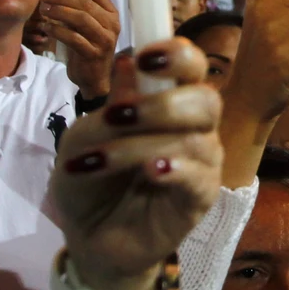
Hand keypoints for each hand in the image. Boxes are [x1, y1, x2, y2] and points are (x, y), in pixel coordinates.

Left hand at [39, 0, 120, 97]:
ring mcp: (105, 41)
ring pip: (80, 19)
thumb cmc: (87, 47)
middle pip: (86, 4)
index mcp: (112, 15)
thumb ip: (79, 9)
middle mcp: (112, 26)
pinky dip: (58, 31)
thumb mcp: (87, 25)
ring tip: (44, 10)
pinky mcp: (93, 54)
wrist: (93, 78)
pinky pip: (73, 38)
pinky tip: (47, 27)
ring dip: (59, 11)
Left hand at [51, 42, 222, 289]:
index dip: (176, 54)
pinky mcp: (200, 198)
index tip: (143, 58)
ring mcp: (201, 162)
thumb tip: (127, 63)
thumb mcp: (83, 138)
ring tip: (98, 160)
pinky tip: (149, 172)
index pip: (191, 64)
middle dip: (161, 104)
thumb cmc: (91, 178)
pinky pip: (199, 177)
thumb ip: (109, 106)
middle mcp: (193, 126)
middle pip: (205, 98)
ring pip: (192, 139)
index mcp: (169, 99)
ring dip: (138, 145)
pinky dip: (173, 170)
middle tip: (117, 116)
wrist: (87, 235)